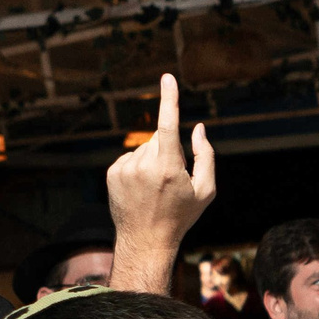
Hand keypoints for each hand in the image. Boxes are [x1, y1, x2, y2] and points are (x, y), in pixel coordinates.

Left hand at [105, 74, 215, 294]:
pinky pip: (130, 156)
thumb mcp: (205, 191)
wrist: (145, 240)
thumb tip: (198, 128)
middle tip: (171, 179)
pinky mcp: (112, 172)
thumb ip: (207, 156)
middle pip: (160, 137)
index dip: (169, 99)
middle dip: (168, 149)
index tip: (167, 78)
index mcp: (168, 168)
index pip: (168, 124)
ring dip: (152, 159)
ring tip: (154, 187)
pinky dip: (138, 166)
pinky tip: (141, 187)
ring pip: (145, 147)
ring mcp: (124, 168)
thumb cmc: (180, 215)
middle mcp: (143, 165)